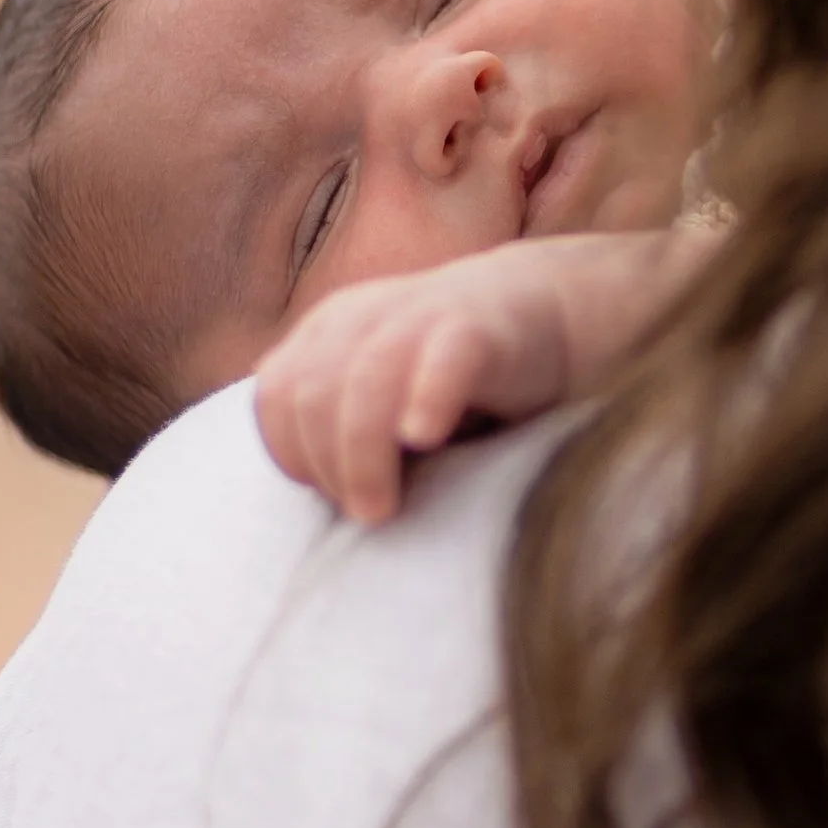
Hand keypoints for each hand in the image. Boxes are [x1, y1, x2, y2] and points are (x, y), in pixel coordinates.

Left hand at [253, 252, 578, 526]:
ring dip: (363, 456)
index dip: (293, 453)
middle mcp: (364, 316)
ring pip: (364, 383)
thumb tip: (310, 496)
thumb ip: (341, 428)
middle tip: (365, 513)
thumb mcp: (384, 397)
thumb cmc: (457, 380)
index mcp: (331, 330)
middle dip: (328, 465)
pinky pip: (441, 360)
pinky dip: (425, 400)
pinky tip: (424, 437)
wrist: (550, 314)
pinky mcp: (478, 327)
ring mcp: (420, 316)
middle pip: (312, 395)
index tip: (331, 496)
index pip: (278, 395)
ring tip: (382, 509)